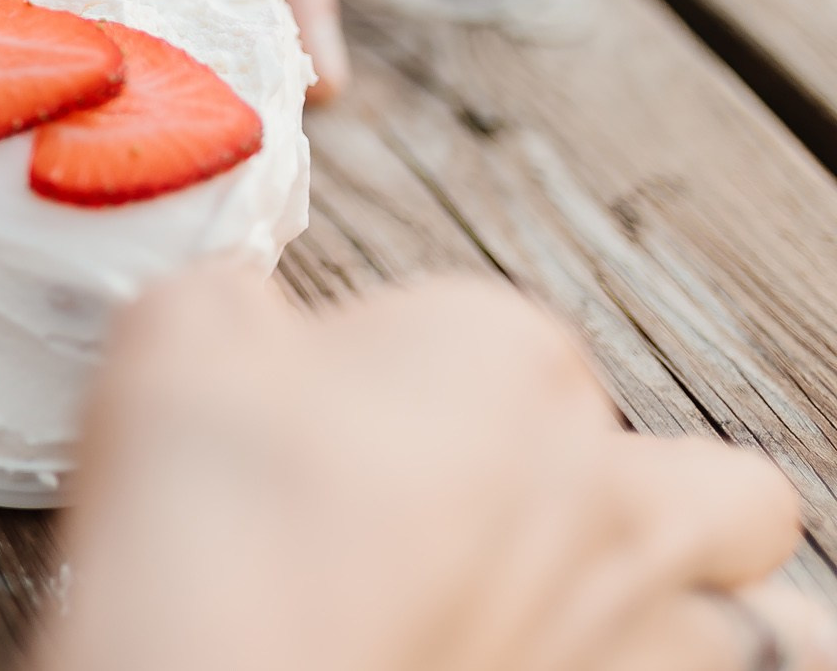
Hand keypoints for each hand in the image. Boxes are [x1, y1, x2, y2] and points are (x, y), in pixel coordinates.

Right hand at [34, 266, 832, 670]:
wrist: (218, 664)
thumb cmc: (208, 501)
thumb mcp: (176, 327)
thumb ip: (232, 301)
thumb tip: (239, 311)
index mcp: (499, 348)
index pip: (485, 341)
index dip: (408, 385)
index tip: (333, 426)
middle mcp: (599, 474)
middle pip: (696, 477)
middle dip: (636, 495)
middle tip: (515, 524)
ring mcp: (633, 613)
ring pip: (759, 609)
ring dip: (695, 609)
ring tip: (588, 621)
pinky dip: (673, 669)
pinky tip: (590, 664)